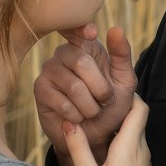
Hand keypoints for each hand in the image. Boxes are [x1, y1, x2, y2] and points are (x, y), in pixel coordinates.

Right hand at [34, 25, 136, 165]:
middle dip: (100, 88)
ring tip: (92, 112)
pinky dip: (77, 115)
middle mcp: (64, 54)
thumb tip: (116, 29)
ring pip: (73, 86)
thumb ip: (122, 56)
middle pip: (80, 61)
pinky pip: (62, 102)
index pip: (77, 28)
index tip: (92, 33)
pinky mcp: (40, 91)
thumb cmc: (110, 107)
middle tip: (105, 101)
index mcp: (85, 47)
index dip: (81, 29)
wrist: (95, 137)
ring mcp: (49, 71)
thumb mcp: (124, 81)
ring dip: (90, 106)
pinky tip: (76, 118)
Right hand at [64, 97, 154, 165]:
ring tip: (95, 122)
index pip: (139, 108)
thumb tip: (69, 122)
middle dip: (118, 106)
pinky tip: (103, 147)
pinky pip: (134, 146)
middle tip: (95, 100)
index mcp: (129, 146)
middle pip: (137, 117)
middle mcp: (141, 149)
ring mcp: (144, 161)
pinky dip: (121, 139)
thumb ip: (78, 149)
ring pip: (134, 132)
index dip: (128, 94)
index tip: (107, 88)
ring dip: (118, 124)